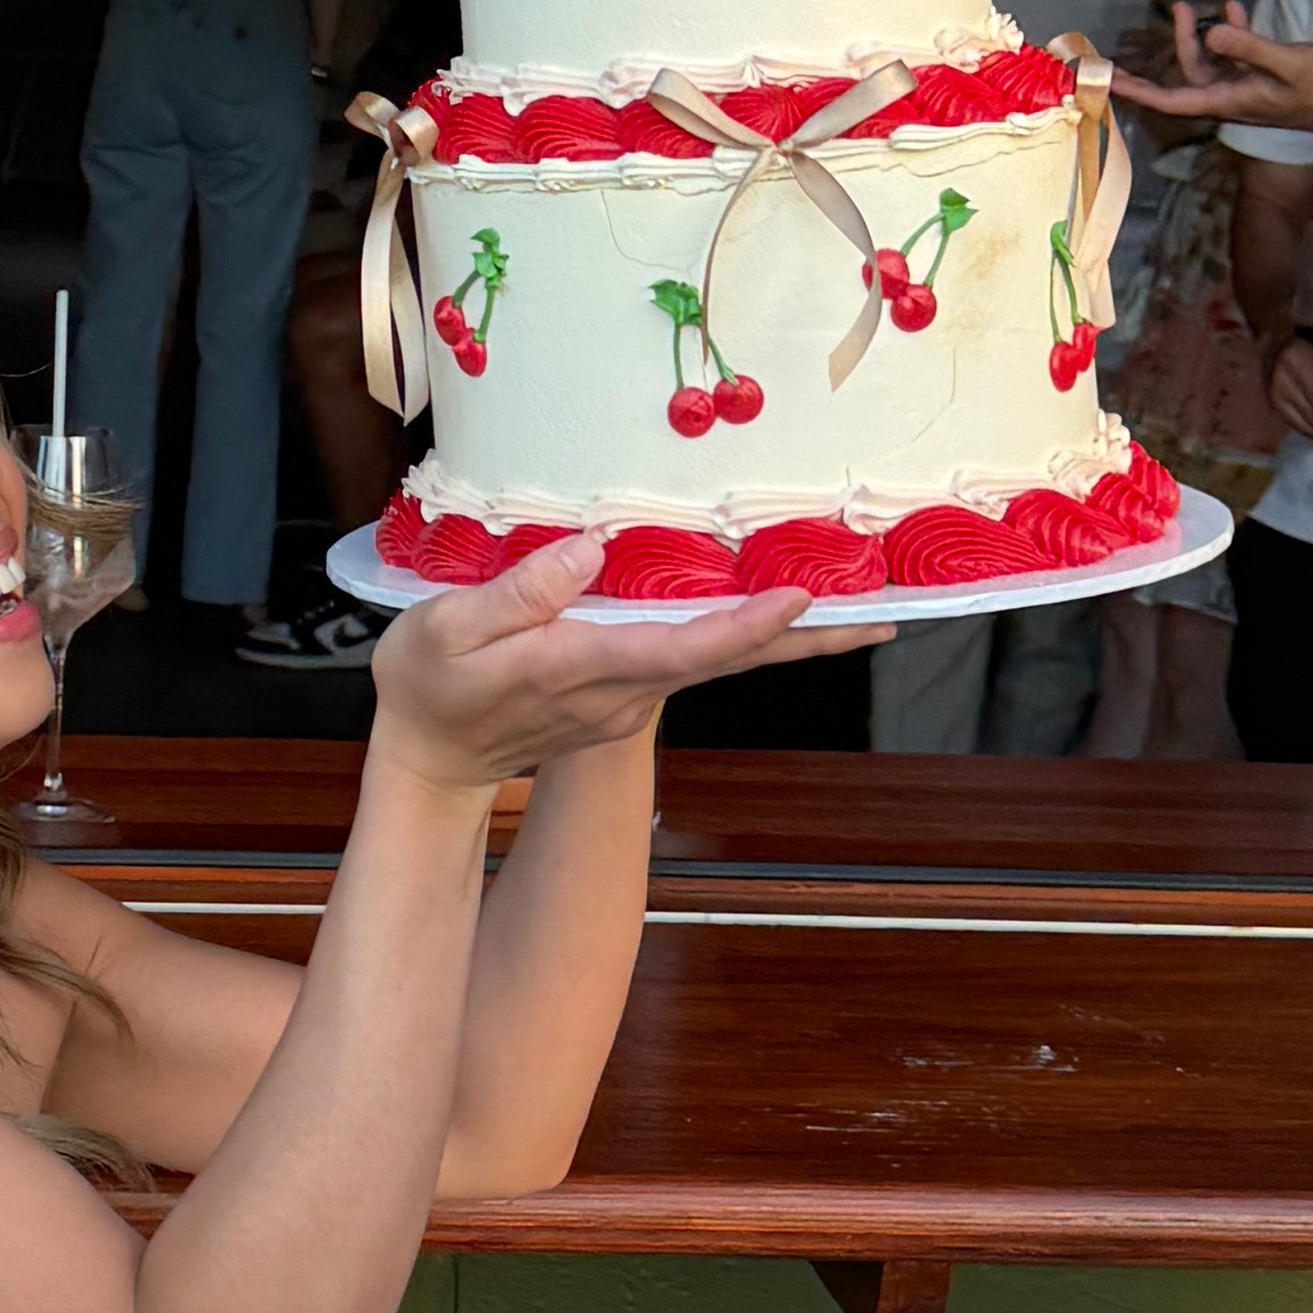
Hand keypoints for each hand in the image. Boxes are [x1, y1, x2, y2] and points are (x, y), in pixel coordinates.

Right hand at [370, 534, 864, 792]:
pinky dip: (744, 638)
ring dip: (788, 639)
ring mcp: (628, 699)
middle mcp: (619, 691)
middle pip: (726, 662)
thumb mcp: (445, 628)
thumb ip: (519, 592)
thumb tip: (589, 551)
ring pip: (718, 662)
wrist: (431, 761)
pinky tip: (778, 611)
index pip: (676, 648)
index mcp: (577, 669)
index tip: (799, 598)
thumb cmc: (428, 684)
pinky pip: (696, 660)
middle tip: (884, 616)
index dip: (742, 626)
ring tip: (859, 607)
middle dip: (806, 640)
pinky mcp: (627, 694)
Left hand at [1118, 4, 1312, 131]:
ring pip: (1210, 62)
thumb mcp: (1287, 63)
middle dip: (1179, 43)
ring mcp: (1244, 88)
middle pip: (1189, 73)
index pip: (1172, 101)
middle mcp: (1230, 97)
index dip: (1139, 92)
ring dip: (1200, 35)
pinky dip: (1231, 34)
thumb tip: (1211, 33)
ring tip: (1192, 5)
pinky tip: (1234, 9)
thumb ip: (1249, 47)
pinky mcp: (1258, 78)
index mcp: (1228, 101)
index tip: (1109, 81)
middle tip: (1178, 8)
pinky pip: (1233, 57)